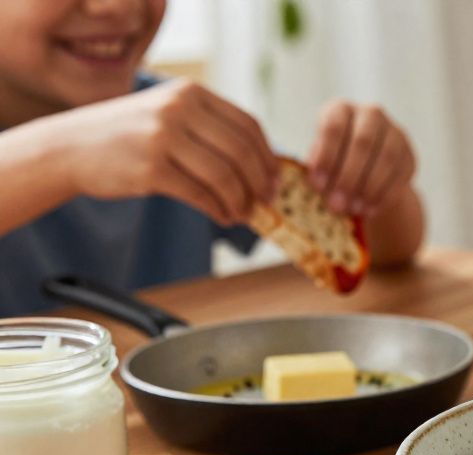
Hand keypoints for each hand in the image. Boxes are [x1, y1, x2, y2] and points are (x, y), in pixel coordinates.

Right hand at [59, 78, 277, 224]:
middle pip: (241, 152)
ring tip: (241, 214)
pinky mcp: (150, 168)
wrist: (70, 146)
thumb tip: (262, 165)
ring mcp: (163, 137)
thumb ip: (210, 129)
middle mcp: (178, 109)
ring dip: (240, 201)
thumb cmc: (129, 136)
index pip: (248, 126)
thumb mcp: (170, 114)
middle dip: (259, 183)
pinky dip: (218, 209)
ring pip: (224, 176)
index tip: (275, 180)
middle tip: (265, 203)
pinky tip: (221, 216)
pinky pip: (200, 194)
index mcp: (191, 93)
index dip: (268, 157)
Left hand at [306, 100, 416, 218]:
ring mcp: (394, 132)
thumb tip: (319, 185)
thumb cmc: (333, 161)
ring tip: (354, 210)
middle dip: (349, 177)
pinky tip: (371, 211)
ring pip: (386, 158)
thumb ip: (318, 167)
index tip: (316, 185)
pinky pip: (400, 174)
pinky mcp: (409, 154)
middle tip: (337, 205)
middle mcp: (370, 114)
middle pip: (363, 143)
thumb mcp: (319, 159)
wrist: (365, 168)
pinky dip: (385, 195)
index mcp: (341, 109)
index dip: (326, 157)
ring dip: (369, 188)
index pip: (334, 128)